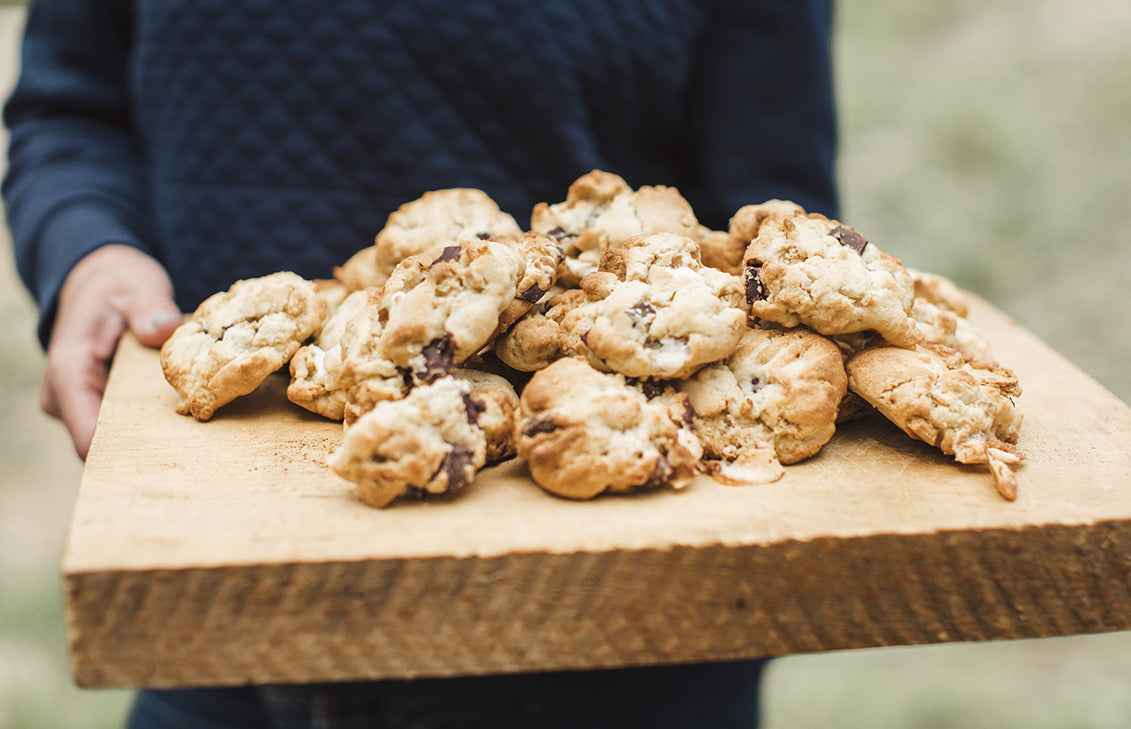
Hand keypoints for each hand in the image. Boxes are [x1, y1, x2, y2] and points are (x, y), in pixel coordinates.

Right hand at [41, 244, 181, 458]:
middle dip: (146, 453)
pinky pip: (119, 427)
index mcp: (70, 372)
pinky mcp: (94, 403)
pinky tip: (182, 425)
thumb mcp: (136, 286)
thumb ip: (149, 309)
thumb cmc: (115, 283)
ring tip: (194, 440)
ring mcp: (77, 403)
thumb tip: (163, 330)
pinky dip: (147, 427)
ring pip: (112, 440)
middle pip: (103, 446)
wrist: (97, 278)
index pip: (88, 437)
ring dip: (149, 440)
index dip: (127, 456)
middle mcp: (64, 397)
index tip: (170, 460)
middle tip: (196, 455)